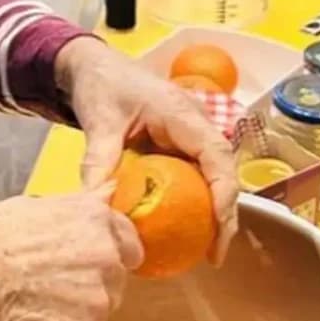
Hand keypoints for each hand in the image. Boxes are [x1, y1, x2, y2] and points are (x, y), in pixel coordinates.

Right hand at [0, 188, 141, 320]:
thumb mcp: (36, 204)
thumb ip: (79, 209)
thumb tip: (106, 194)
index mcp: (96, 222)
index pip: (129, 244)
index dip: (108, 254)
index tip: (90, 262)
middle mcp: (105, 262)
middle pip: (113, 283)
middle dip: (87, 286)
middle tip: (46, 285)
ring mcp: (94, 307)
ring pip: (93, 317)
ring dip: (69, 316)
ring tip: (27, 306)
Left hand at [55, 38, 238, 262]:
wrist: (94, 65)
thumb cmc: (102, 84)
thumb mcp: (99, 121)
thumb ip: (98, 161)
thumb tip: (95, 206)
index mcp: (182, 113)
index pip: (217, 155)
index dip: (224, 193)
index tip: (219, 229)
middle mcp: (194, 123)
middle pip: (223, 170)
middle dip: (225, 212)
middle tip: (215, 255)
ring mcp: (189, 133)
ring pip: (214, 174)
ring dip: (214, 209)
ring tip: (207, 251)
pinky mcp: (179, 143)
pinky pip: (195, 174)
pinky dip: (195, 201)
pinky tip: (184, 229)